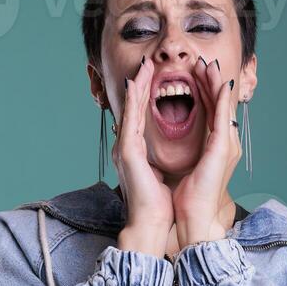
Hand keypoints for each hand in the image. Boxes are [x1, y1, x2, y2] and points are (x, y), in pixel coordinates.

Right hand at [113, 57, 174, 255]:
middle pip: (133, 108)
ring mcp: (124, 148)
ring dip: (137, 85)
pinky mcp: (127, 151)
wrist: (151, 222)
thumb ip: (157, 159)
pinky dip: (132, 100)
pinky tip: (135, 84)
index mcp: (136, 151)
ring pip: (130, 109)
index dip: (147, 96)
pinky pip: (130, 119)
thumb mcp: (160, 173)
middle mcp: (127, 146)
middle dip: (140, 84)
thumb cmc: (158, 203)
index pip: (141, 117)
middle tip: (147, 63)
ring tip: (143, 66)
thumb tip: (162, 153)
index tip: (154, 78)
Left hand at [172, 57, 241, 248]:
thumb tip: (170, 142)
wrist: (192, 216)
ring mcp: (225, 144)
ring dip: (216, 83)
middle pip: (217, 104)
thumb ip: (183, 151)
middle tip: (203, 61)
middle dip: (210, 81)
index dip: (203, 92)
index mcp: (212, 147)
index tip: (194, 75)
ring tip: (209, 64)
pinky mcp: (222, 147)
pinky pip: (223, 116)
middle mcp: (223, 143)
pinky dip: (222, 98)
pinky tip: (220, 82)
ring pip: (222, 105)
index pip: (208, 112)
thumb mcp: (182, 167)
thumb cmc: (185, 198)